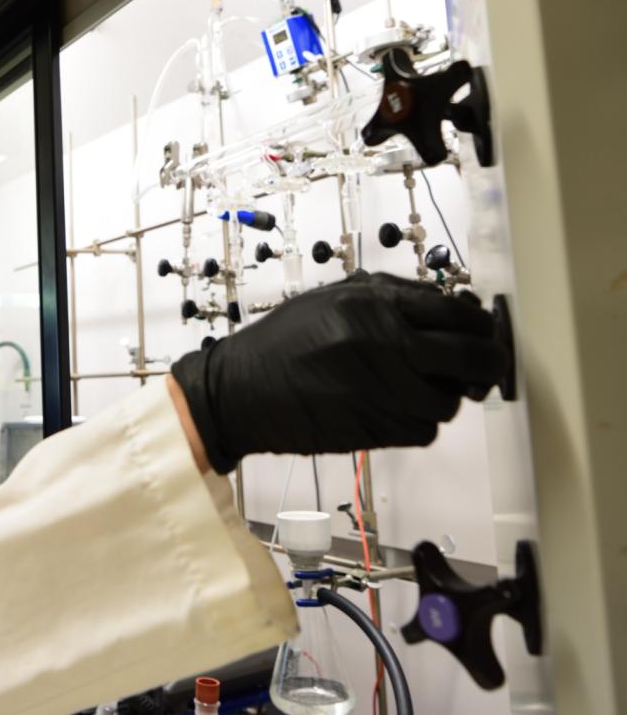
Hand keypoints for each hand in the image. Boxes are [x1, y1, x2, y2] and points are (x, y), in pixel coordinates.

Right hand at [169, 272, 510, 473]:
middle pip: (471, 357)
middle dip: (487, 363)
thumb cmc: (282, 342)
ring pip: (450, 401)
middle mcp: (383, 344)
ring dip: (445, 396)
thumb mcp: (331, 299)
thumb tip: (446, 303)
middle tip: (485, 366)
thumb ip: (389, 296)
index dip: (479, 324)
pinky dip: (419, 422)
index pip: (455, 312)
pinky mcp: (375, 429)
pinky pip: (425, 430)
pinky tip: (396, 408)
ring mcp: (382, 390)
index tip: (481, 331)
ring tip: (421, 387)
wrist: (241, 391)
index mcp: (372, 304)